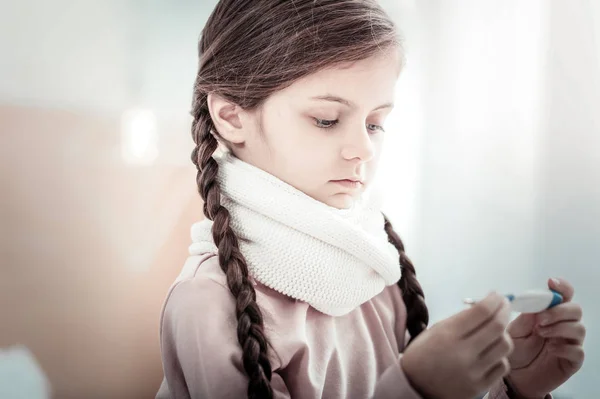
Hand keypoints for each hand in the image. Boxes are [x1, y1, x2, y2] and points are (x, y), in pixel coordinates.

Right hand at [401, 292, 513, 398]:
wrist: (414, 388)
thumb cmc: (422, 355)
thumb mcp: (435, 330)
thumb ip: (460, 320)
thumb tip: (486, 307)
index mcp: (447, 335)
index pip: (482, 311)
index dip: (494, 300)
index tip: (497, 295)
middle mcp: (462, 353)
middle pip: (497, 326)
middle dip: (504, 311)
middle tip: (503, 306)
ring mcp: (473, 372)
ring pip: (505, 346)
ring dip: (504, 334)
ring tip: (496, 330)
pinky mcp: (480, 387)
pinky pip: (502, 366)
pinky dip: (500, 355)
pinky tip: (492, 351)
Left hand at [506, 278, 585, 397]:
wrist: (513, 378)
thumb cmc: (513, 351)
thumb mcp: (513, 330)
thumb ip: (524, 316)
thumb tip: (531, 300)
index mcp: (549, 313)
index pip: (563, 296)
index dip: (561, 287)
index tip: (551, 283)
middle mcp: (562, 325)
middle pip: (575, 309)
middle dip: (558, 311)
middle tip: (540, 319)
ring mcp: (569, 343)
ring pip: (579, 328)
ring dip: (559, 327)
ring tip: (540, 332)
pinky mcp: (571, 361)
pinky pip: (578, 351)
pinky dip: (565, 347)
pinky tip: (551, 349)